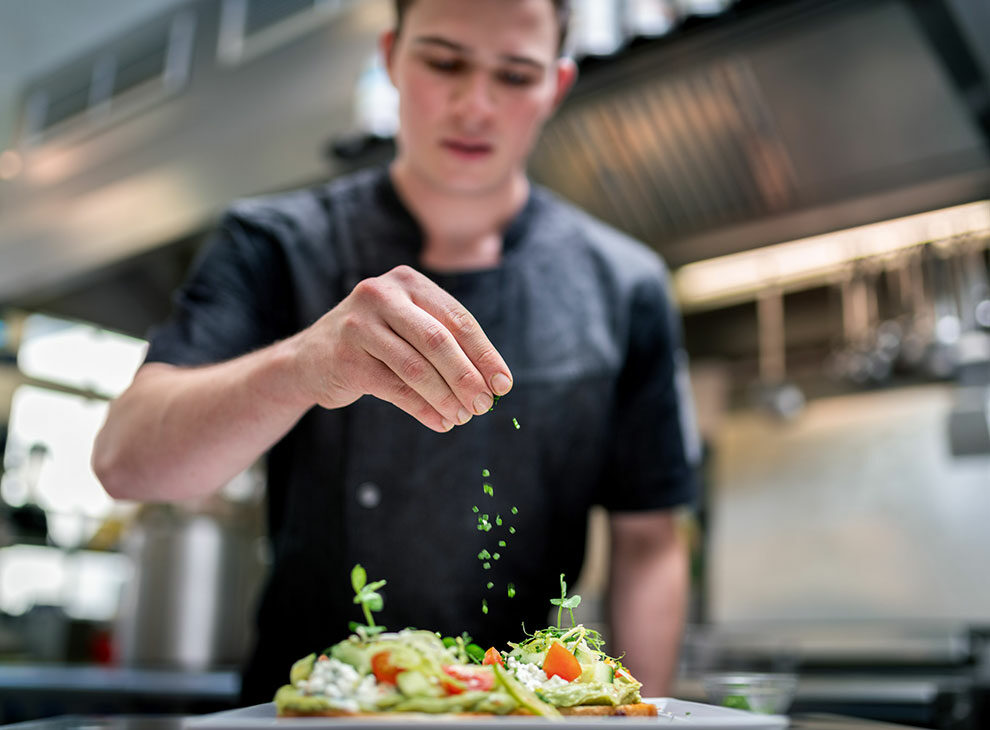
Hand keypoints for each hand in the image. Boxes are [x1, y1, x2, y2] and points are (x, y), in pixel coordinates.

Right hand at [294, 265, 511, 431]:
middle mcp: (382, 295)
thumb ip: (446, 344)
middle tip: (485, 405)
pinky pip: (395, 388)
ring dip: (446, 397)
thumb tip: (494, 382)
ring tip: (463, 417)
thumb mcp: (408, 328)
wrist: (308, 360)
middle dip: (467, 377)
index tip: (504, 383)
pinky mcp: (347, 357)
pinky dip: (423, 409)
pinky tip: (440, 422)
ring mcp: (360, 324)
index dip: (484, 354)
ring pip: (416, 367)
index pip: (457, 319)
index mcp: (407, 281)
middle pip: (439, 340)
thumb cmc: (374, 344)